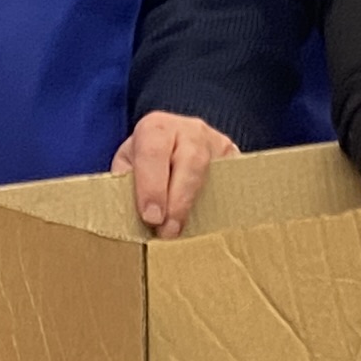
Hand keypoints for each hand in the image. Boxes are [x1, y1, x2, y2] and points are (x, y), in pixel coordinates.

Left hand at [115, 111, 237, 238]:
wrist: (174, 142)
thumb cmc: (147, 159)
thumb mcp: (128, 165)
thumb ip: (126, 184)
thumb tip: (131, 216)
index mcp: (155, 128)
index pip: (153, 153)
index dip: (152, 187)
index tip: (151, 218)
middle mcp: (189, 129)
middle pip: (189, 162)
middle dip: (178, 201)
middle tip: (168, 232)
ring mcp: (215, 141)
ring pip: (213, 173)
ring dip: (197, 207)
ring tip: (184, 232)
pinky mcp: (233, 157)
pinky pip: (230, 182)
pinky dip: (218, 205)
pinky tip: (206, 224)